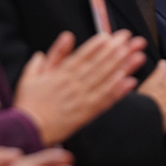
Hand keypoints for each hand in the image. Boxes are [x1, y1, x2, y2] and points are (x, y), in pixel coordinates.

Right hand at [15, 30, 146, 144]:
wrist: (27, 131)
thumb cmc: (29, 103)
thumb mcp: (33, 74)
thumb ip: (53, 55)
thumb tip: (67, 37)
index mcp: (60, 74)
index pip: (83, 56)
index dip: (98, 45)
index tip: (111, 35)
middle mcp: (73, 85)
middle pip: (99, 65)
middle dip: (118, 51)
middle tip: (133, 40)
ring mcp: (81, 100)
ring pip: (105, 80)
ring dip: (123, 67)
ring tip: (138, 56)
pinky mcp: (85, 115)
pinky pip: (104, 101)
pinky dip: (117, 92)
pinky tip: (130, 82)